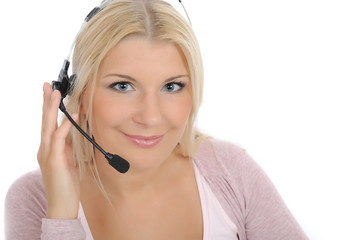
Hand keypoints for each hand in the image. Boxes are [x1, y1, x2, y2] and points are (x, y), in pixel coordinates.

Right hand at [37, 82, 79, 218]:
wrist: (62, 205)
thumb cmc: (67, 184)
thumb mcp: (70, 160)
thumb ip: (70, 146)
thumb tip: (78, 132)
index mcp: (49, 149)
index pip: (48, 124)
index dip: (49, 108)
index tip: (52, 93)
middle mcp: (45, 149)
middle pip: (44, 121)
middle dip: (46, 102)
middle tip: (47, 85)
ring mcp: (47, 155)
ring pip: (48, 127)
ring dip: (52, 109)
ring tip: (56, 93)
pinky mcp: (54, 161)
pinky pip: (58, 140)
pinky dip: (65, 127)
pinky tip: (71, 117)